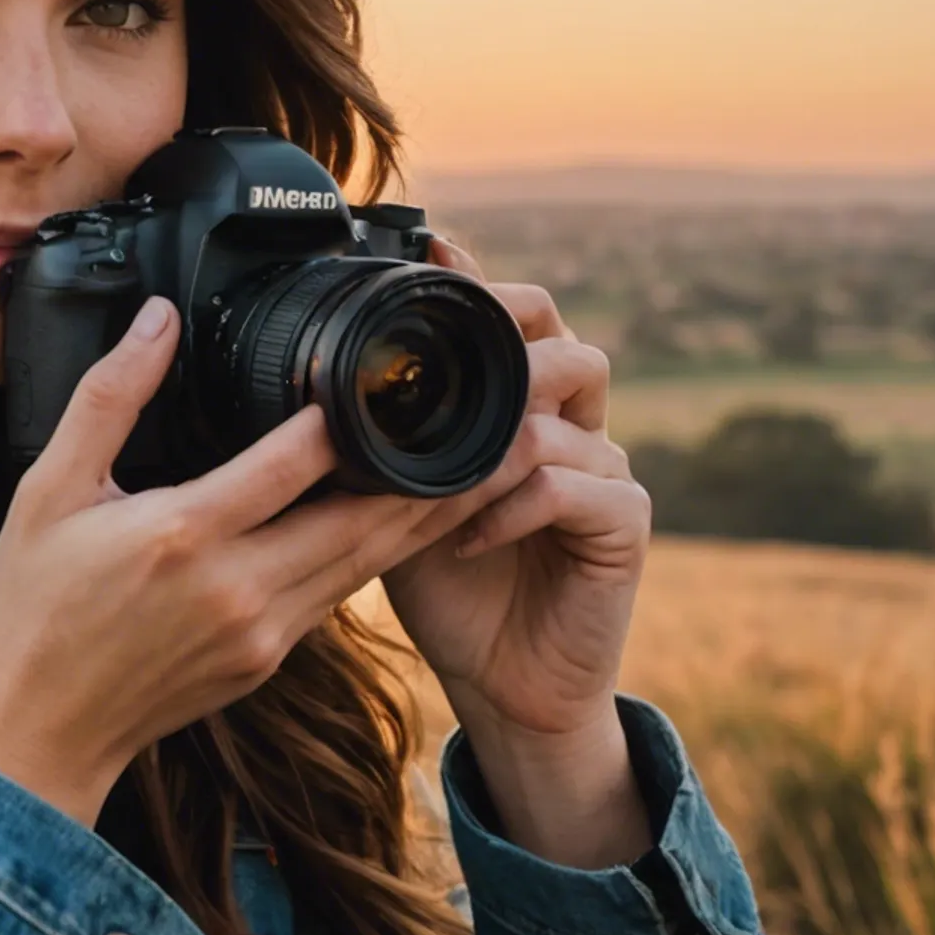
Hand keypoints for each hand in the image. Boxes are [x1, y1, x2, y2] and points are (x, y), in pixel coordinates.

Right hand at [0, 295, 472, 824]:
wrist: (38, 734)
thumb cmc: (32, 608)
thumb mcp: (48, 490)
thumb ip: (110, 397)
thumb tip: (156, 318)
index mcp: (183, 536)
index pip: (292, 463)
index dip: (342, 418)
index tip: (386, 373)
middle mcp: (237, 588)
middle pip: (361, 520)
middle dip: (429, 474)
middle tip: (490, 426)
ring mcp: (261, 633)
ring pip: (365, 564)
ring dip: (421, 517)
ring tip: (480, 469)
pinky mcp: (268, 660)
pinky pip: (337, 595)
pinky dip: (375, 556)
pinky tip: (401, 523)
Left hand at [377, 237, 654, 866]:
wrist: (502, 683)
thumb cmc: (447, 589)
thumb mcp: (395, 503)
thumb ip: (381, 443)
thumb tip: (310, 387)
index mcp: (519, 410)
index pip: (515, 323)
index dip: (479, 284)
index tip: (428, 251)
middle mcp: (570, 428)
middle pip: (562, 343)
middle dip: (509, 335)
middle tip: (449, 349)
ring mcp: (606, 470)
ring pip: (565, 410)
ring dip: (496, 432)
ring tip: (439, 467)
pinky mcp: (624, 525)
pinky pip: (572, 488)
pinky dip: (510, 508)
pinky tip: (463, 539)